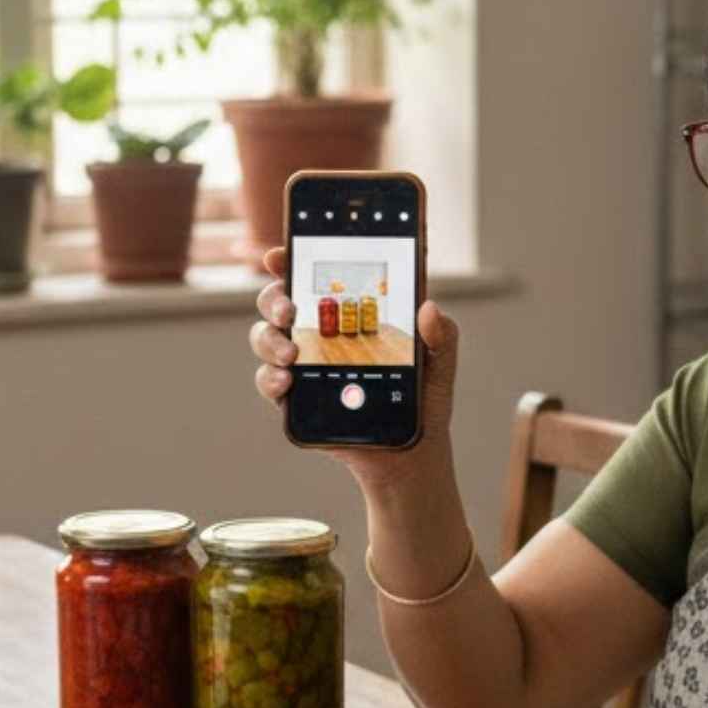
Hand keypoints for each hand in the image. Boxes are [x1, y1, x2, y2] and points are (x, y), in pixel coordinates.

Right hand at [248, 246, 461, 489]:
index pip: (315, 277)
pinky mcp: (296, 399)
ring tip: (291, 354)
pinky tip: (286, 382)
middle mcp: (320, 334)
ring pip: (266, 338)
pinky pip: (269, 381)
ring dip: (269, 340)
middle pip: (279, 302)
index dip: (291, 260)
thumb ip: (441, 333)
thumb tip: (429, 308)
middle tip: (289, 309)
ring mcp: (303, 365)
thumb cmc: (423, 399)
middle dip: (273, 298)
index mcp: (350, 314)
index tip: (279, 254)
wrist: (411, 452)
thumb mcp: (439, 361)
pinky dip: (270, 378)